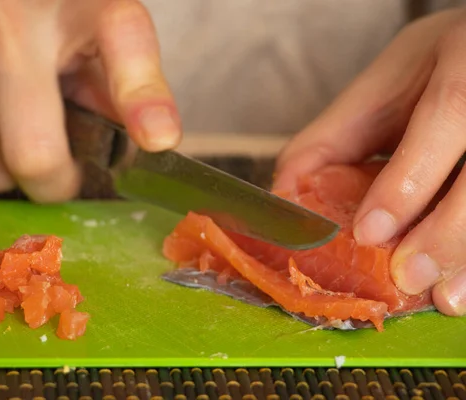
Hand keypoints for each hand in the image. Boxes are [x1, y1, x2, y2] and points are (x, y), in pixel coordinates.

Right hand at [0, 0, 180, 202]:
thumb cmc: (27, 4)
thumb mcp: (85, 21)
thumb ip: (121, 80)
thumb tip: (148, 140)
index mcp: (77, 3)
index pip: (123, 40)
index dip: (143, 100)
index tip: (156, 137)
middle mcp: (6, 25)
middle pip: (35, 159)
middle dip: (53, 181)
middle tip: (57, 165)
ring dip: (5, 167)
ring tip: (8, 123)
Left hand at [273, 8, 465, 316]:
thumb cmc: (433, 69)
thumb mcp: (382, 86)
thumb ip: (335, 136)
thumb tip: (285, 194)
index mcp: (465, 57)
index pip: (445, 116)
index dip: (408, 179)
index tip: (369, 232)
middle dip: (448, 230)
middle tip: (409, 276)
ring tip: (447, 298)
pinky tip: (465, 285)